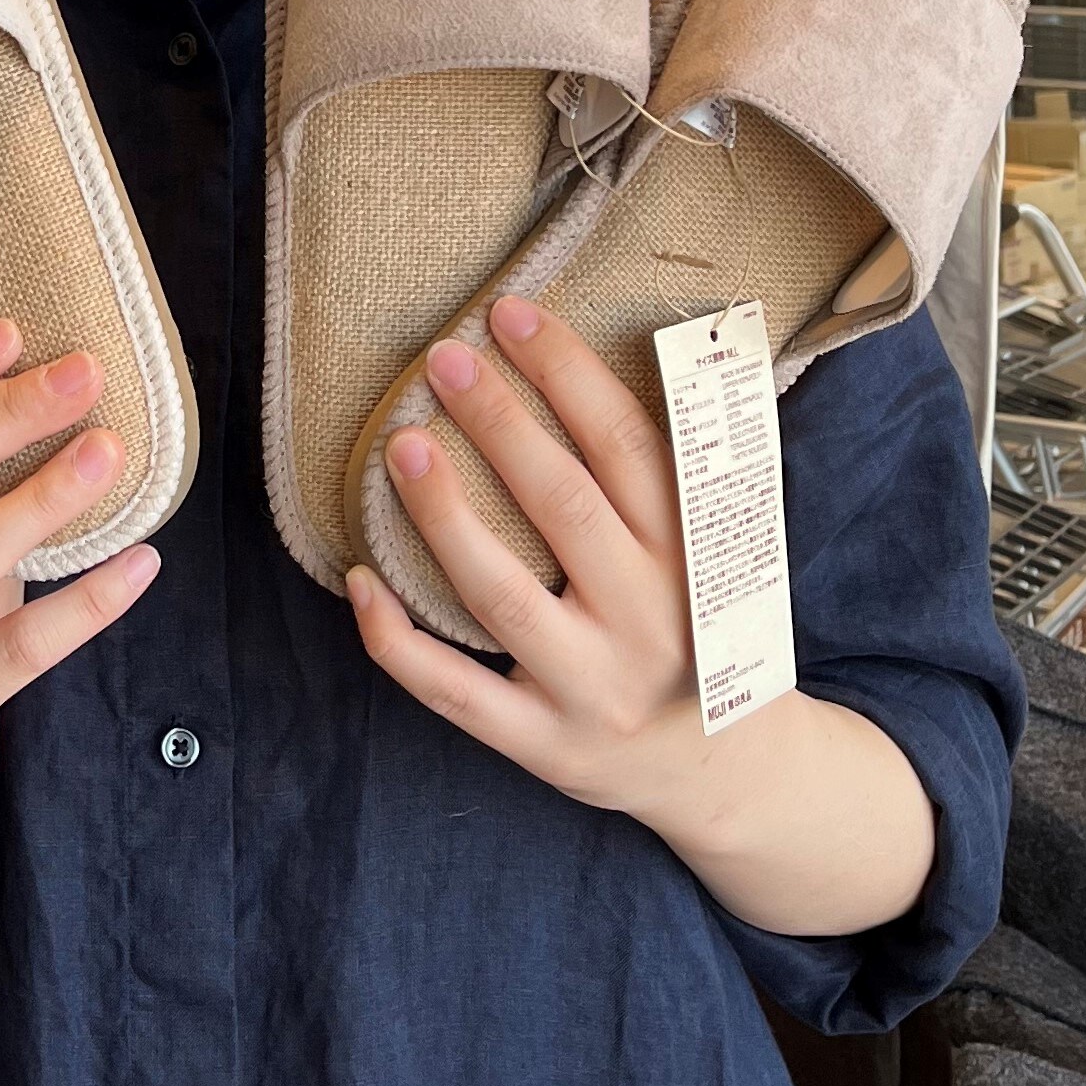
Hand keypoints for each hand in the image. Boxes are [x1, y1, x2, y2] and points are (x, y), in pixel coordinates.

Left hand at [350, 298, 939, 935]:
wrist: (726, 771)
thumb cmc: (700, 626)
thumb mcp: (720, 550)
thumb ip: (674, 470)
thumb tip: (609, 353)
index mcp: (694, 558)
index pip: (628, 446)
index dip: (568, 373)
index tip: (510, 314)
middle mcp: (647, 620)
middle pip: (563, 508)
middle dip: (499, 424)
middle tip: (442, 358)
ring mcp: (591, 689)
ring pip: (502, 598)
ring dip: (444, 518)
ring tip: (400, 446)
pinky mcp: (544, 746)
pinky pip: (457, 693)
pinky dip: (399, 641)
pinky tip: (359, 581)